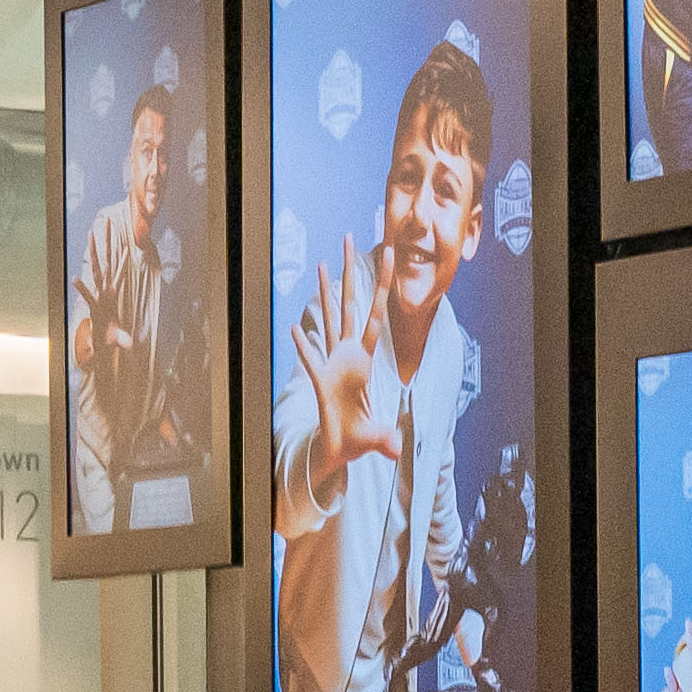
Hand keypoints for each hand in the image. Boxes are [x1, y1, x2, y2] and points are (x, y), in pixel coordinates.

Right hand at [291, 249, 388, 459]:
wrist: (340, 449)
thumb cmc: (359, 438)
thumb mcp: (377, 440)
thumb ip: (385, 441)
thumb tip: (397, 452)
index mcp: (365, 360)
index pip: (376, 317)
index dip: (382, 288)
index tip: (389, 256)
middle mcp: (349, 354)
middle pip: (351, 306)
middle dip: (351, 272)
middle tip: (349, 239)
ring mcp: (332, 363)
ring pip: (328, 320)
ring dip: (324, 293)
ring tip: (319, 264)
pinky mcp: (318, 379)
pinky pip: (309, 359)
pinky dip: (303, 346)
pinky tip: (295, 329)